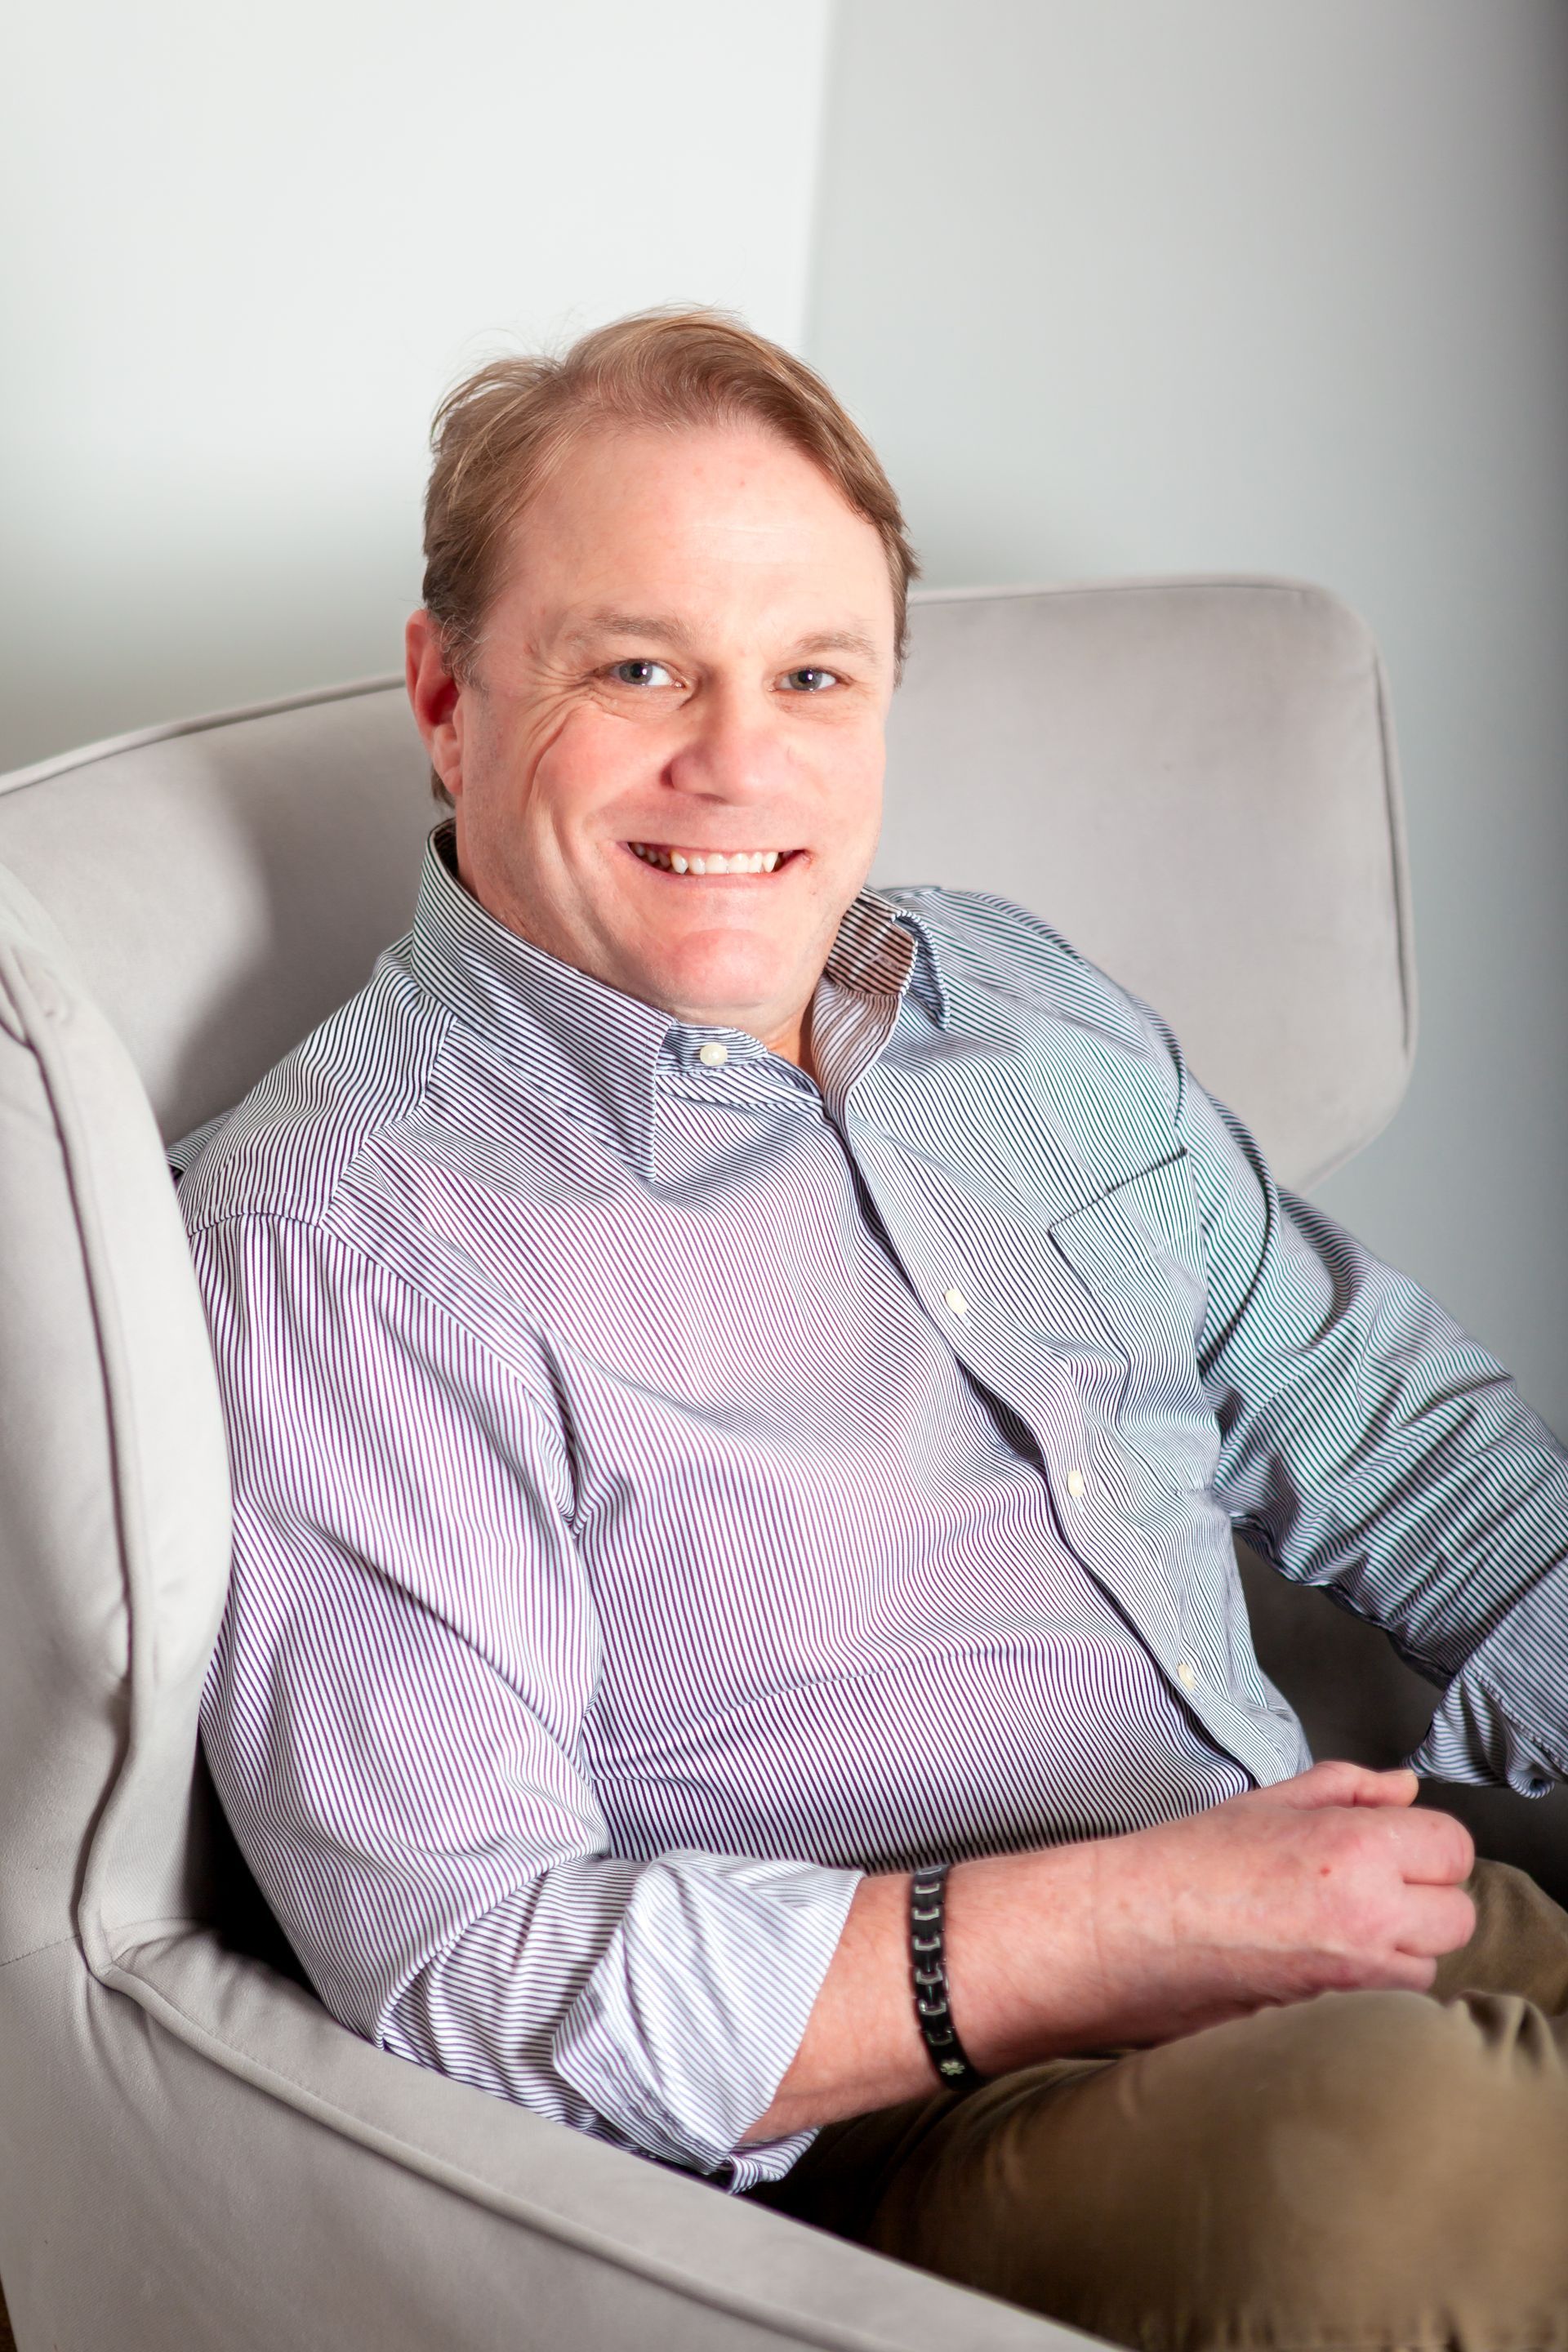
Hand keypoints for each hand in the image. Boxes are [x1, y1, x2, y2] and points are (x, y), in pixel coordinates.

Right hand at [950, 1760, 1476, 2069]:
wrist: (1130, 1932)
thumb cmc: (1188, 1862)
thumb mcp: (1269, 1802)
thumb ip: (1349, 1788)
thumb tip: (1405, 1789)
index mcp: (1355, 1849)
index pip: (1453, 1845)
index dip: (1423, 1843)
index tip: (1389, 1845)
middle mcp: (1369, 1918)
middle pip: (1457, 1912)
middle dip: (1422, 1898)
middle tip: (1364, 1887)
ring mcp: (1356, 1981)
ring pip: (1429, 1966)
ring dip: (1401, 1948)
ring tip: (1334, 1927)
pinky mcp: (1337, 2023)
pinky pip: (1390, 2004)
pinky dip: (1372, 1986)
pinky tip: (1320, 1963)